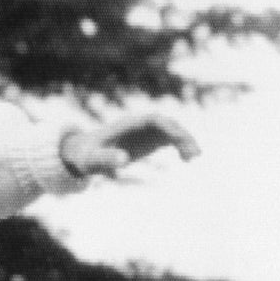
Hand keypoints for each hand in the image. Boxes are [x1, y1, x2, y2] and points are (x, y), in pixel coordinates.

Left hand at [59, 111, 199, 180]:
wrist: (85, 153)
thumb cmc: (87, 156)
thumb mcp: (93, 160)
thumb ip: (106, 159)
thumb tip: (124, 160)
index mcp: (128, 125)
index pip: (153, 120)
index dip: (169, 127)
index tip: (180, 140)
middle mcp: (140, 125)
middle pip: (167, 124)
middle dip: (182, 135)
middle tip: (194, 154)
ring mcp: (147, 132)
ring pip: (172, 131)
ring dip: (185, 141)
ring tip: (194, 158)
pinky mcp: (150, 141)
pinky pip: (170, 140)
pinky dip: (181, 147)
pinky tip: (187, 160)